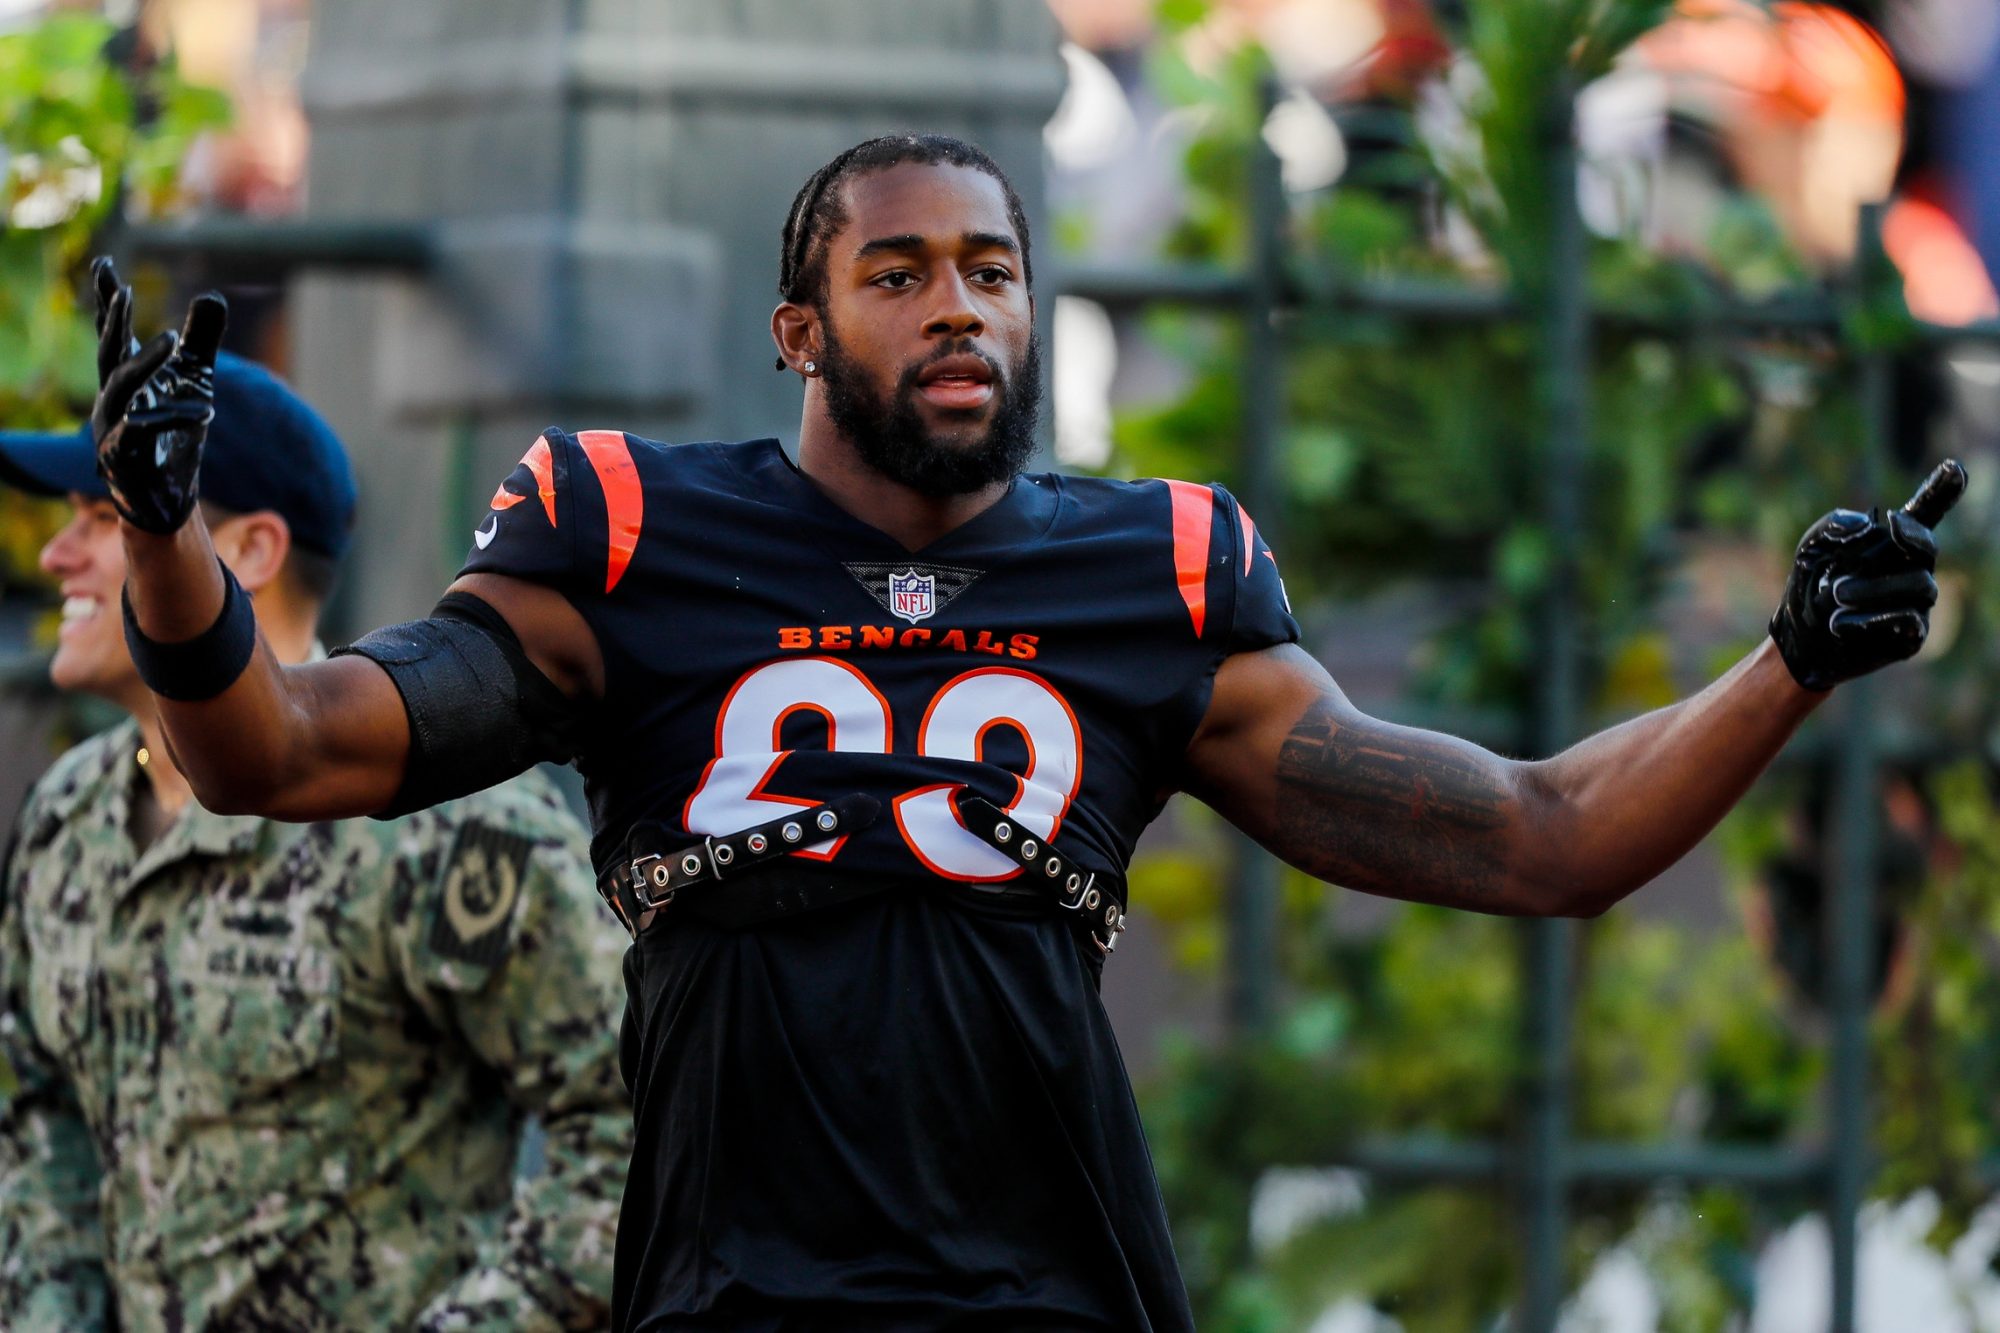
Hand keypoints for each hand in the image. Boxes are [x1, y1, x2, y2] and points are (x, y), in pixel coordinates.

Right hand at [88, 256, 227, 533]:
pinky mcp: (124, 457)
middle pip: (108, 352)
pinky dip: (172, 418)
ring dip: (144, 362)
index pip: (112, 333)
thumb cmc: (174, 434)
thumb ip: (201, 341)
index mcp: (123, 377)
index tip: (103, 264)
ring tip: (172, 338)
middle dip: (114, 322)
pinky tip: (203, 411)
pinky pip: (142, 433)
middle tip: (123, 290)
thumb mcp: (194, 382)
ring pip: (122, 388)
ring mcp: (112, 427)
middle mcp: (111, 398)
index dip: (106, 301)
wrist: (165, 494)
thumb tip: (212, 296)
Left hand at [1769, 460, 1966, 690]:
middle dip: (1906, 542)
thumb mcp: (1812, 547)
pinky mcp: (1911, 635)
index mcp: (1894, 540)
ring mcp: (1917, 602)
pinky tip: (1839, 624)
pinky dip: (1872, 619)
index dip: (1942, 490)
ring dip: (1873, 588)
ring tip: (1835, 594)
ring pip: (1919, 585)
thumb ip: (1834, 525)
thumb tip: (1865, 525)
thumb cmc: (1813, 583)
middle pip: (1926, 546)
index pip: (1926, 512)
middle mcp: (1913, 567)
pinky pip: (1908, 620)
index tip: (1953, 467)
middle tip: (1870, 546)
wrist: (1800, 637)